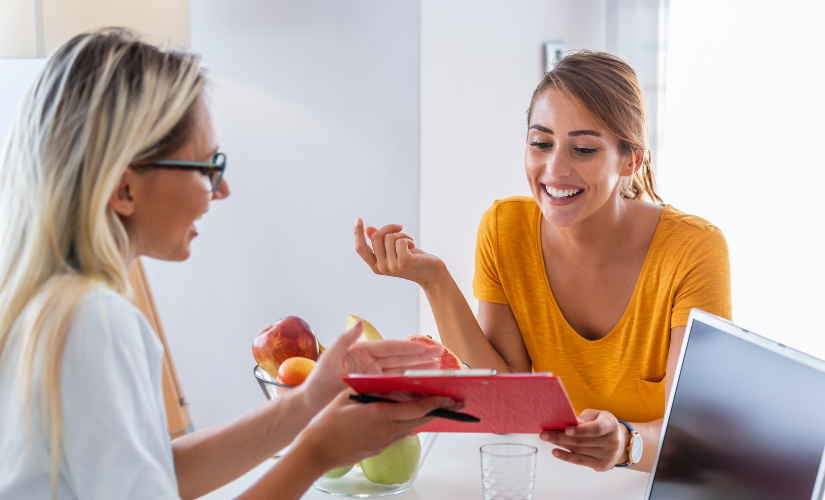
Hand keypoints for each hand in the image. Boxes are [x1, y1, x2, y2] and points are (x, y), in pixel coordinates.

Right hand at [295, 390, 455, 471]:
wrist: (317, 450)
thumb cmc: (328, 422)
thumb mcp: (349, 396)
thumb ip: (370, 388)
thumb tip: (386, 383)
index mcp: (381, 415)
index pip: (417, 409)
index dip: (436, 402)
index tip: (449, 396)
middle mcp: (387, 430)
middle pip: (420, 420)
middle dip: (439, 411)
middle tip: (455, 403)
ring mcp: (384, 442)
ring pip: (412, 429)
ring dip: (425, 418)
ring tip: (438, 408)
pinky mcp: (379, 448)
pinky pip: (400, 434)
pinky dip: (410, 424)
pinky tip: (410, 417)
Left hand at [299, 321, 443, 411]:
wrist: (311, 404)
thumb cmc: (317, 382)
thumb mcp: (329, 360)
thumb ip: (344, 340)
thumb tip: (358, 322)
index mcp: (363, 351)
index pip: (392, 348)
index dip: (411, 347)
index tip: (429, 346)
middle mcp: (371, 361)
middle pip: (401, 357)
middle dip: (421, 356)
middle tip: (441, 354)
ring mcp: (373, 374)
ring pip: (401, 370)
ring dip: (418, 368)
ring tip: (437, 368)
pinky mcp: (373, 387)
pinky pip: (394, 384)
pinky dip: (408, 383)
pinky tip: (422, 385)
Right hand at [354, 218, 444, 284]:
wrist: (432, 274)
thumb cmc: (413, 260)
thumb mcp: (394, 250)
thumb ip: (381, 242)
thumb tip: (368, 229)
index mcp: (375, 266)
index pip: (360, 249)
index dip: (357, 233)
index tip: (359, 219)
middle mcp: (381, 268)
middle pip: (375, 237)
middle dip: (389, 228)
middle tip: (400, 228)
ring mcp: (392, 267)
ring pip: (389, 238)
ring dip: (402, 234)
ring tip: (409, 241)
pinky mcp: (404, 263)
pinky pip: (400, 241)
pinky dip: (407, 239)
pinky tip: (413, 245)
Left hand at [540, 409, 629, 471]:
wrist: (620, 442)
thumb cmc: (603, 424)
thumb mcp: (598, 415)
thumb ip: (585, 417)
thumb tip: (572, 422)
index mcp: (611, 425)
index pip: (596, 428)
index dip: (581, 430)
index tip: (566, 429)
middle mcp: (612, 442)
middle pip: (583, 441)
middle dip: (561, 437)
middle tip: (544, 434)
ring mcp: (608, 456)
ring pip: (579, 450)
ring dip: (560, 445)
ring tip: (547, 439)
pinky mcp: (602, 466)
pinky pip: (580, 461)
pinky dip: (566, 456)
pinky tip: (555, 451)